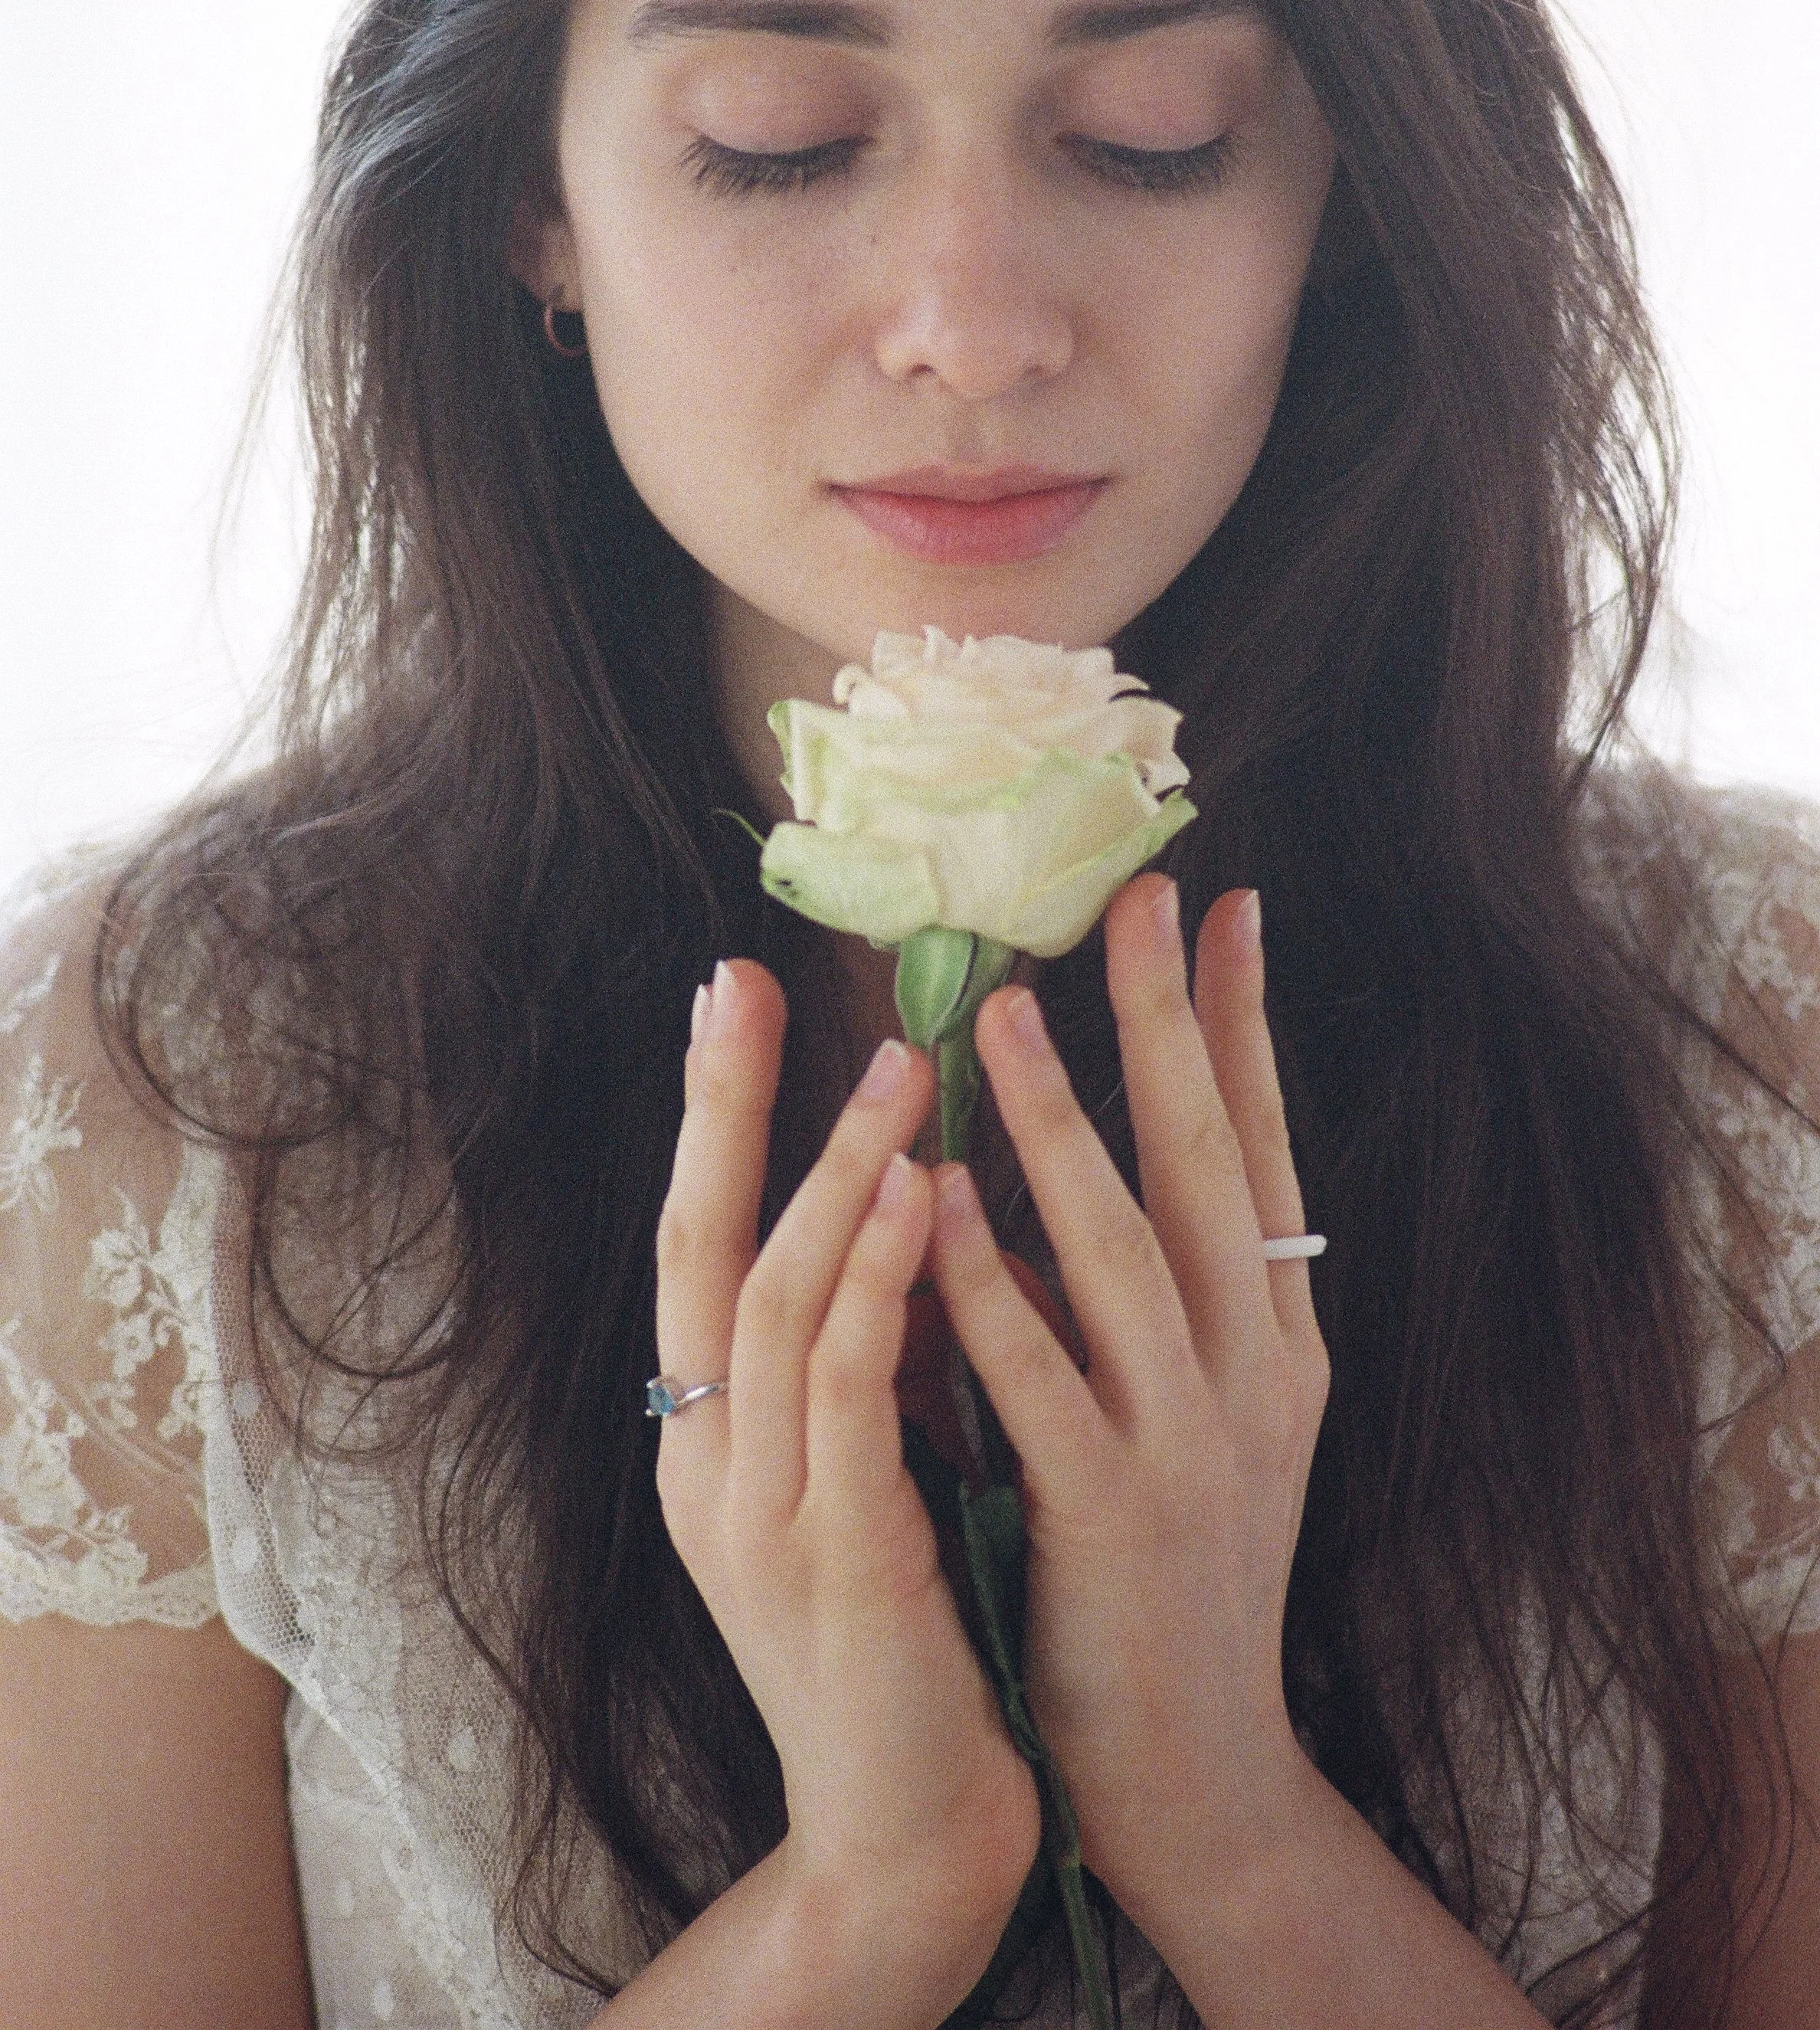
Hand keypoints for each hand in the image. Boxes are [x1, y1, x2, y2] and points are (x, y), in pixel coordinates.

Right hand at [653, 961, 1040, 2009]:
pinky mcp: (834, 1559)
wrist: (911, 1834)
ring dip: (835, 1174)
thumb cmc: (908, 1641)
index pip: (698, 1244)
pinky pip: (850, 1395)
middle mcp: (713, 1461)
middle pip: (697, 1247)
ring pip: (774, 1304)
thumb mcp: (864, 1475)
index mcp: (718, 1438)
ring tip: (897, 1060)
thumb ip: (865, 1356)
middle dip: (723, 1108)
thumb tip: (914, 1203)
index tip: (734, 991)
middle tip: (744, 978)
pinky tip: (928, 1198)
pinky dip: (882, 1287)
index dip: (715, 1117)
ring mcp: (760, 1512)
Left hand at [926, 879, 1329, 1955]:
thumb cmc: (1172, 1583)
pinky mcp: (1108, 1515)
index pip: (1262, 1150)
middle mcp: (1252, 1372)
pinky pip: (1035, 1376)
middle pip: (1213, 1165)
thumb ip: (1159, 1306)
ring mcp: (1187, 1443)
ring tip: (997, 1013)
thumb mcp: (1204, 1426)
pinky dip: (986, 1281)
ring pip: (1121, 1251)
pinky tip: (934, 1199)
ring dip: (1060, 1124)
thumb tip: (1083, 1175)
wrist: (1201, 1781)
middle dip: (1172, 1023)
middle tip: (1138, 901)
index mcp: (1277, 1343)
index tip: (1225, 905)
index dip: (1243, 1025)